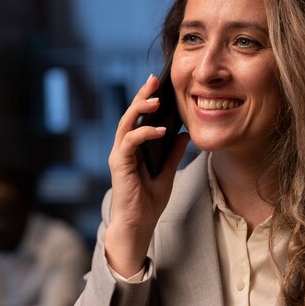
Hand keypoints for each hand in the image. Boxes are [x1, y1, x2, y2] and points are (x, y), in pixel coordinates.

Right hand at [105, 74, 189, 276]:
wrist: (138, 225)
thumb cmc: (149, 201)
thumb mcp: (168, 172)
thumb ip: (173, 153)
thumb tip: (185, 133)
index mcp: (133, 148)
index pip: (138, 118)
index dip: (146, 100)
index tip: (158, 85)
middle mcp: (123, 148)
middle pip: (129, 114)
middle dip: (141, 96)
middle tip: (154, 81)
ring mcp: (119, 155)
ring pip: (126, 123)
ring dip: (140, 109)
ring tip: (157, 100)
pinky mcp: (119, 164)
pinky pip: (130, 142)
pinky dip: (144, 133)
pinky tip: (160, 129)